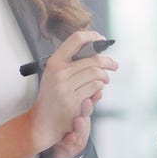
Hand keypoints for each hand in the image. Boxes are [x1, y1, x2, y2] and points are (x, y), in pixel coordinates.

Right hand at [30, 31, 117, 153]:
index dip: (92, 36)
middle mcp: (59, 72)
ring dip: (105, 76)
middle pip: (93, 59)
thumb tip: (96, 50)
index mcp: (54, 62)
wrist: (42, 120)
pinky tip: (97, 90)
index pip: (76, 40)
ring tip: (105, 79)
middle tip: (114, 65)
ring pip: (96, 74)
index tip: (101, 39)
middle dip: (108, 61)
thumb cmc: (52, 95)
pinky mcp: (73, 101)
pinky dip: (100, 88)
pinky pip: (95, 88)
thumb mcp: (55, 74)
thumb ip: (71, 62)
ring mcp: (65, 87)